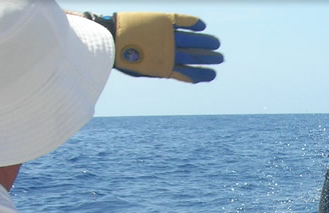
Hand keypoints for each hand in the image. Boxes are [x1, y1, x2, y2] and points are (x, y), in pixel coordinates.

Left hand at [106, 12, 222, 82]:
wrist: (109, 38)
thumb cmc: (124, 57)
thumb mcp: (144, 70)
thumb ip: (162, 69)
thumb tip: (178, 70)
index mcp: (165, 67)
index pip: (190, 73)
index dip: (203, 74)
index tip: (213, 74)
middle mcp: (169, 52)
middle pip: (195, 56)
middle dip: (209, 58)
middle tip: (220, 58)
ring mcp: (167, 36)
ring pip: (193, 41)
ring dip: (207, 43)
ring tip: (216, 43)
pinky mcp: (163, 22)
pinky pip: (183, 21)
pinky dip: (194, 23)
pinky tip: (202, 25)